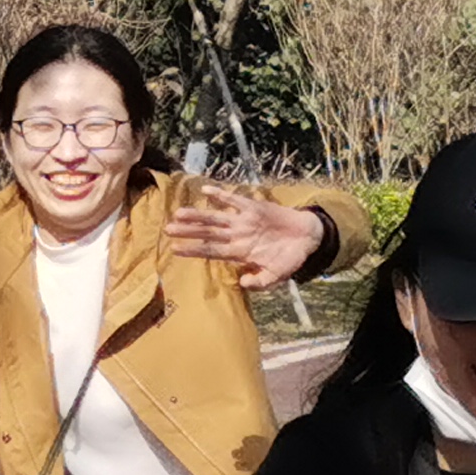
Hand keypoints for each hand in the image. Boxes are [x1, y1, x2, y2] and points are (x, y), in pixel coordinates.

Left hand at [171, 183, 324, 291]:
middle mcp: (237, 236)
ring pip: (216, 218)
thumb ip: (260, 282)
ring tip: (178, 213)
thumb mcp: (276, 276)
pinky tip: (205, 191)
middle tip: (168, 229)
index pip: (211, 251)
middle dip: (188, 231)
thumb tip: (242, 284)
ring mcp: (244, 221)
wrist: (307, 238)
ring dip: (198, 216)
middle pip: (208, 233)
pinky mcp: (254, 208)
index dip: (193, 250)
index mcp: (240, 252)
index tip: (175, 250)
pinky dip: (220, 195)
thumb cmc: (289, 259)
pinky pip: (234, 200)